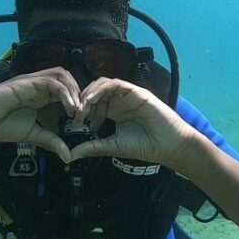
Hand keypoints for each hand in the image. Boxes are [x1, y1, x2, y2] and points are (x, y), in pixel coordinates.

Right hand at [0, 67, 79, 162]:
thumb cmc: (1, 126)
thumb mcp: (33, 135)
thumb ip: (51, 141)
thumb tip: (69, 157)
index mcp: (41, 95)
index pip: (66, 89)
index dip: (77, 100)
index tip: (82, 119)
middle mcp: (38, 85)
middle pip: (67, 78)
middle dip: (79, 93)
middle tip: (83, 112)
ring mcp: (32, 81)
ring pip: (61, 75)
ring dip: (74, 90)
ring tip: (77, 109)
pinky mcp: (27, 82)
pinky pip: (51, 81)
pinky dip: (64, 92)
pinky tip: (69, 106)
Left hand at [69, 78, 195, 168]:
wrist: (167, 146)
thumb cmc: (144, 146)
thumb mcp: (113, 146)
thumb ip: (93, 147)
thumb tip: (71, 155)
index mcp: (113, 112)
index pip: (92, 104)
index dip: (80, 110)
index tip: (73, 121)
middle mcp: (119, 101)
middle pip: (94, 92)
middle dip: (81, 100)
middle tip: (74, 112)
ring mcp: (127, 95)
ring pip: (102, 85)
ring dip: (89, 93)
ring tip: (81, 105)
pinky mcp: (136, 91)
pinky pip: (115, 84)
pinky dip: (101, 89)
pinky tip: (93, 99)